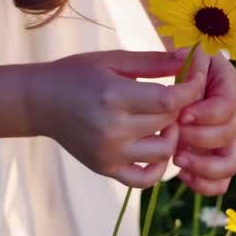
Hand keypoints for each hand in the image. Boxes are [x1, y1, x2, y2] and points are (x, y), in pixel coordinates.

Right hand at [28, 50, 205, 188]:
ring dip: (172, 135)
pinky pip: (144, 179)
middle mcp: (112, 129)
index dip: (190, 90)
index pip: (168, 100)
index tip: (195, 80)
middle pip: (168, 123)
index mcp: (114, 96)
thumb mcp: (113, 59)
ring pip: (163, 152)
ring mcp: (108, 153)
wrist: (39, 102)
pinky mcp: (105, 168)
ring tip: (164, 120)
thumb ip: (154, 61)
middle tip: (178, 95)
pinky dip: (158, 168)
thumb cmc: (77, 74)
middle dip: (180, 108)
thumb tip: (190, 55)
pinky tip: (156, 147)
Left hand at [171, 50, 235, 196]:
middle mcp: (234, 119)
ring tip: (178, 159)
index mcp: (231, 91)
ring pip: (228, 167)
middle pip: (226, 137)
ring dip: (202, 167)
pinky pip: (219, 183)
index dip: (204, 114)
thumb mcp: (190, 57)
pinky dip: (203, 184)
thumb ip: (191, 63)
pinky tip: (181, 173)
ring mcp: (226, 141)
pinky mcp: (215, 158)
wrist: (188, 77)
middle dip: (197, 138)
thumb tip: (186, 66)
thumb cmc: (187, 65)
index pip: (226, 108)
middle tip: (173, 133)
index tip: (181, 114)